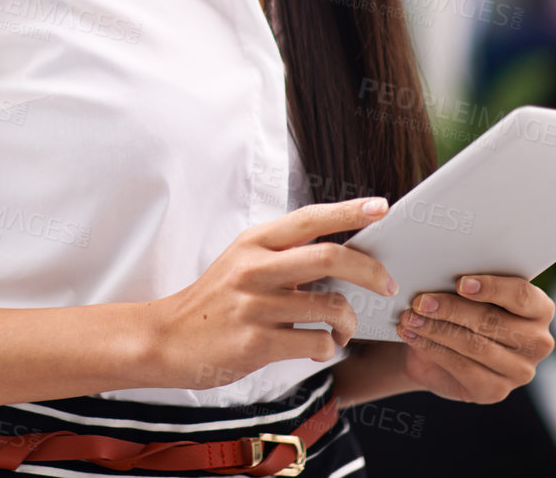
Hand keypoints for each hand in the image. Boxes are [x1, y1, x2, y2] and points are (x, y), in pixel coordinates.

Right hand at [142, 198, 398, 390]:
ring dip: (348, 322)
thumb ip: (283, 255)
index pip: (310, 218)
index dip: (350, 211)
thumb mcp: (241, 263)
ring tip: (342, 329)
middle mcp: (255, 268)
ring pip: (331, 307)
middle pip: (331, 258)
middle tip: (388, 285)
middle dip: (371, 271)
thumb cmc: (215, 302)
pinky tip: (317, 347)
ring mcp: (255, 305)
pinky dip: (327, 347)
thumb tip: (340, 254)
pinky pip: (316, 343)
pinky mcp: (256, 342)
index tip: (382, 207)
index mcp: (254, 242)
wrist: (168, 338)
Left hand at [396, 274, 555, 403]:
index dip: (492, 288)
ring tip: (410, 317)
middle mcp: (537, 342)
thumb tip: (440, 271)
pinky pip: (462, 368)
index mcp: (539, 309)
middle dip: (451, 309)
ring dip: (436, 329)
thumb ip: (466, 283)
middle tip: (420, 301)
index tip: (460, 283)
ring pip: (474, 345)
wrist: (439, 349)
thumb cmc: (459, 310)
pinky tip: (412, 336)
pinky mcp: (496, 390)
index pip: (522, 295)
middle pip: (492, 320)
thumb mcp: (466, 293)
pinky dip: (432, 348)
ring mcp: (520, 371)